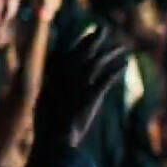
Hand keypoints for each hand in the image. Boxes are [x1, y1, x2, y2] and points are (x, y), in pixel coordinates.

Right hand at [34, 26, 126, 148]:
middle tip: (103, 28)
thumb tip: (48, 93)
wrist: (53, 137)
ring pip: (95, 63)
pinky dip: (115, 71)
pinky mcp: (91, 96)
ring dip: (109, 53)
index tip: (87, 36)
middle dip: (93, 39)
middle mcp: (64, 77)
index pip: (65, 54)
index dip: (77, 44)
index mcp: (52, 77)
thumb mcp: (43, 106)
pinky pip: (105, 79)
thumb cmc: (47, 125)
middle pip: (81, 52)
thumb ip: (49, 95)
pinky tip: (124, 65)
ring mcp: (77, 85)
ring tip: (121, 47)